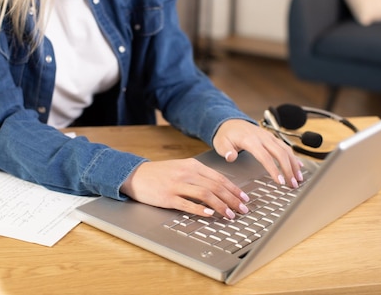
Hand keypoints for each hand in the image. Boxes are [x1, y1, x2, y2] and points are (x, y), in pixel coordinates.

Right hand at [120, 159, 249, 218]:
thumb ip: (199, 175)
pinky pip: (188, 204)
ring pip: (205, 195)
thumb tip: (220, 187)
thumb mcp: (181, 168)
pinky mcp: (168, 197)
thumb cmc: (160, 173)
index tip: (244, 198)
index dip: (234, 189)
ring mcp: (177, 185)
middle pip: (215, 186)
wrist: (136, 175)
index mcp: (192, 165)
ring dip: (221, 206)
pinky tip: (210, 214)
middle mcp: (187, 173)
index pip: (219, 177)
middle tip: (242, 209)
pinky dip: (201, 209)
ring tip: (230, 214)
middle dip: (232, 199)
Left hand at [212, 119, 303, 187]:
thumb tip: (231, 157)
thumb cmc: (226, 135)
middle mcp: (262, 137)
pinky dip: (294, 157)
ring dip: (294, 164)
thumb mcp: (220, 143)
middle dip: (289, 169)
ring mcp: (269, 136)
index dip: (274, 169)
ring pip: (286, 150)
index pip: (265, 156)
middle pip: (280, 153)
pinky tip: (300, 166)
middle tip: (293, 184)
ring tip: (299, 178)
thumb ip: (226, 151)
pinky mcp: (272, 138)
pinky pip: (286, 147)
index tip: (280, 181)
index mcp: (250, 140)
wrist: (230, 122)